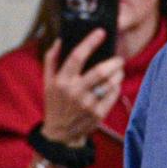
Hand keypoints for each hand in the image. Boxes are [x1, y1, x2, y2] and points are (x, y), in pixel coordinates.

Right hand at [41, 33, 123, 147]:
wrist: (60, 134)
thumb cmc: (55, 104)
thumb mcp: (47, 82)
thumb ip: (51, 59)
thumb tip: (60, 40)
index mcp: (61, 81)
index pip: (77, 56)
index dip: (90, 42)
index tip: (101, 32)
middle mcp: (75, 92)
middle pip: (100, 71)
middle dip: (114, 61)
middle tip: (119, 58)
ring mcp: (88, 104)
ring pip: (110, 83)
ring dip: (118, 74)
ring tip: (118, 70)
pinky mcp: (98, 114)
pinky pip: (113, 95)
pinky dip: (116, 87)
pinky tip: (114, 84)